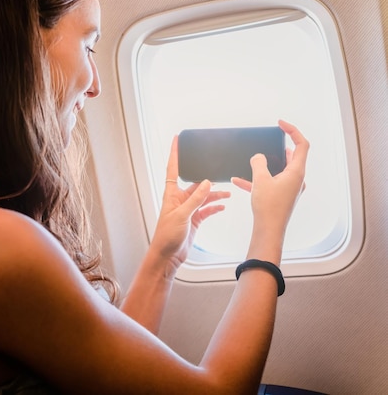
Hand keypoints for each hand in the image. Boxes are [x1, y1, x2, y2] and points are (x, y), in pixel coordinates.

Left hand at [150, 136, 230, 272]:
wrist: (167, 256)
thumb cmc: (167, 236)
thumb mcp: (182, 215)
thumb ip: (195, 199)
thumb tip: (207, 183)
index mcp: (172, 194)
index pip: (173, 168)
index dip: (174, 153)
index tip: (177, 138)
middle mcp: (179, 199)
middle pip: (195, 184)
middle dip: (207, 178)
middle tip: (218, 170)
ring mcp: (187, 209)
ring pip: (204, 197)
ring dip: (215, 194)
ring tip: (228, 192)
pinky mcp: (194, 220)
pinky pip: (206, 209)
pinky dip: (214, 206)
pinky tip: (223, 205)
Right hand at [232, 120, 308, 233]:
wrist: (269, 230)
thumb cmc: (268, 207)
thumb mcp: (260, 179)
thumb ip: (259, 163)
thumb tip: (258, 157)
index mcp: (296, 172)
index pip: (301, 144)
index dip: (292, 131)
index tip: (280, 124)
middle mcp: (297, 179)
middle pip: (292, 156)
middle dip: (278, 147)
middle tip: (269, 140)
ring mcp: (290, 188)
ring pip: (280, 170)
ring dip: (266, 164)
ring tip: (252, 160)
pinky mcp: (282, 196)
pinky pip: (270, 183)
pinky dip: (258, 179)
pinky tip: (239, 180)